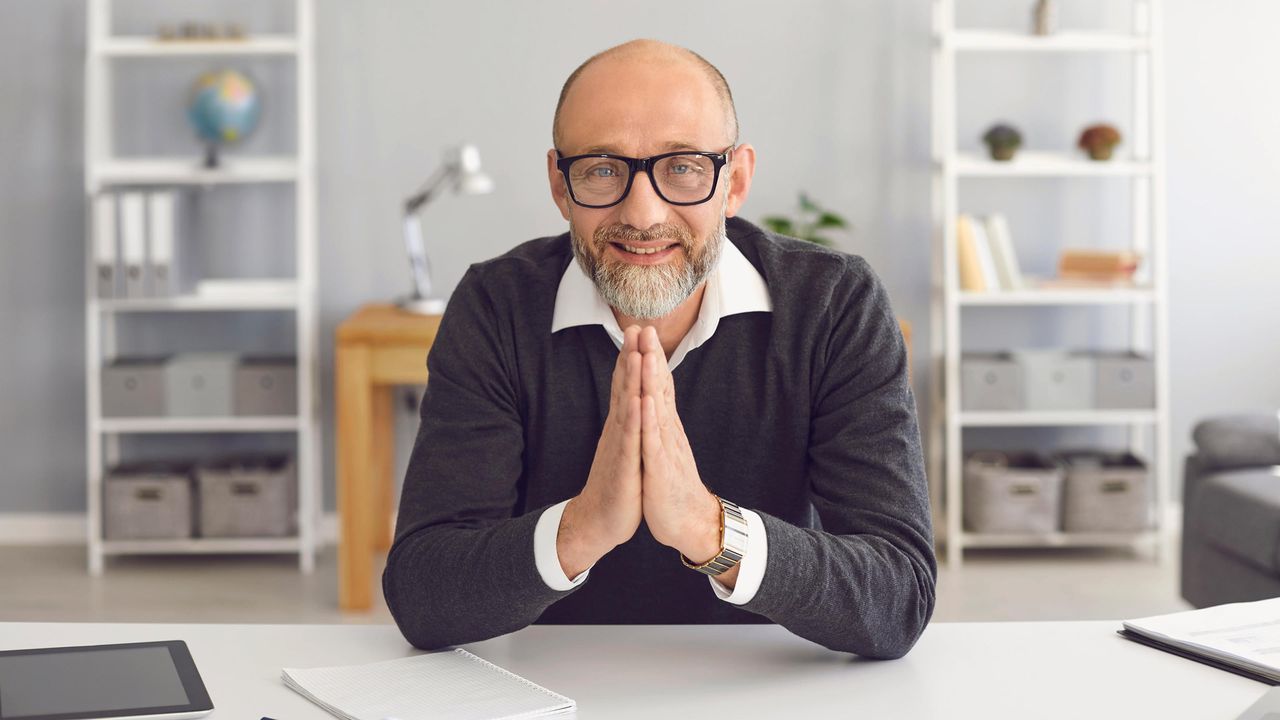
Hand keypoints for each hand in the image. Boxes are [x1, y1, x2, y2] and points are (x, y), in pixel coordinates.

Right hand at [557, 326, 643, 578]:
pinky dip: (634, 418)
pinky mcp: (624, 465)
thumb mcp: (623, 448)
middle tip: (636, 327)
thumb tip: (629, 403)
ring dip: (630, 379)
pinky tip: (637, 400)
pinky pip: (629, 438)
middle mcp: (618, 430)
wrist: (599, 520)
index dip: (631, 358)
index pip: (625, 386)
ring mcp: (620, 445)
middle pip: (623, 387)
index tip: (637, 332)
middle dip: (630, 357)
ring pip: (626, 406)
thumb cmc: (615, 485)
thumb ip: (626, 425)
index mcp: (621, 426)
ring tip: (635, 352)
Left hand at [635, 327, 724, 568]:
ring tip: (647, 353)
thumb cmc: (670, 487)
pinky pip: (653, 440)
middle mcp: (667, 432)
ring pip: (657, 408)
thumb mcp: (662, 450)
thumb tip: (654, 403)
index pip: (657, 387)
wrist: (688, 523)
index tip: (640, 332)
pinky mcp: (659, 468)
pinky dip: (650, 419)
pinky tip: (645, 400)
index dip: (649, 359)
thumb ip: (659, 425)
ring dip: (652, 380)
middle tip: (645, 327)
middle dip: (651, 357)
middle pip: (659, 389)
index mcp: (664, 428)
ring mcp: (664, 448)